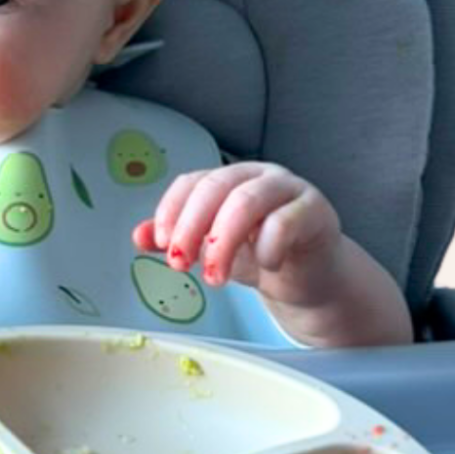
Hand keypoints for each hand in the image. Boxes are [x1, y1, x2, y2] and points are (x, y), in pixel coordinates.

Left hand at [133, 162, 341, 308]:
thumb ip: (178, 240)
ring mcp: (289, 189)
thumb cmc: (258, 254)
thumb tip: (138, 236)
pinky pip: (285, 222)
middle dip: (191, 227)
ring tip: (215, 278)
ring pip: (246, 201)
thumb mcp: (211, 249)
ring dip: (223, 242)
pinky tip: (265, 266)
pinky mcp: (315, 211)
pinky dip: (268, 247)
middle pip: (216, 188)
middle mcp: (257, 176)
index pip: (191, 182)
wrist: (309, 277)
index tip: (161, 244)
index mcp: (228, 179)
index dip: (171, 211)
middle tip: (180, 263)